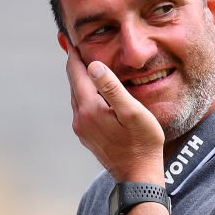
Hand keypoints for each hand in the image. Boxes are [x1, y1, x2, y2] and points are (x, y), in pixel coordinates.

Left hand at [66, 45, 164, 182]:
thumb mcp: (133, 112)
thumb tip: (93, 65)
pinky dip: (86, 95)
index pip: (76, 74)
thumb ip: (113, 88)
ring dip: (81, 81)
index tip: (71, 39)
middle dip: (76, 65)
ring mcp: (82, 129)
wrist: (137, 175)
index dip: (74, 55)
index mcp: (89, 109)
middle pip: (74, 85)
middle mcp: (80, 119)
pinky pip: (82, 108)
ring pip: (78, 97)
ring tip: (86, 64)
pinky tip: (95, 91)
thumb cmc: (143, 143)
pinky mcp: (87, 136)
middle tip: (76, 46)